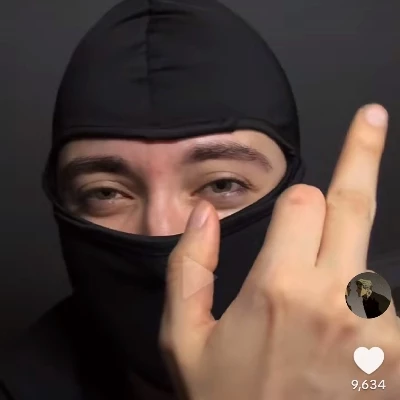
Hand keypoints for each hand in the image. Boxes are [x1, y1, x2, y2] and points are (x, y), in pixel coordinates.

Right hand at [159, 104, 399, 399]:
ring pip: (368, 268)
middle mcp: (337, 301)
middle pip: (354, 205)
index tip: (297, 204)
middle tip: (370, 117)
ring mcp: (382, 332)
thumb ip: (188, 269)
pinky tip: (343, 353)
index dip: (296, 201)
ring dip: (345, 279)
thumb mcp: (185, 341)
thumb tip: (204, 215)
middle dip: (360, 156)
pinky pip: (388, 313)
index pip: (303, 203)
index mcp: (278, 290)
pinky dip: (368, 317)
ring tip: (316, 334)